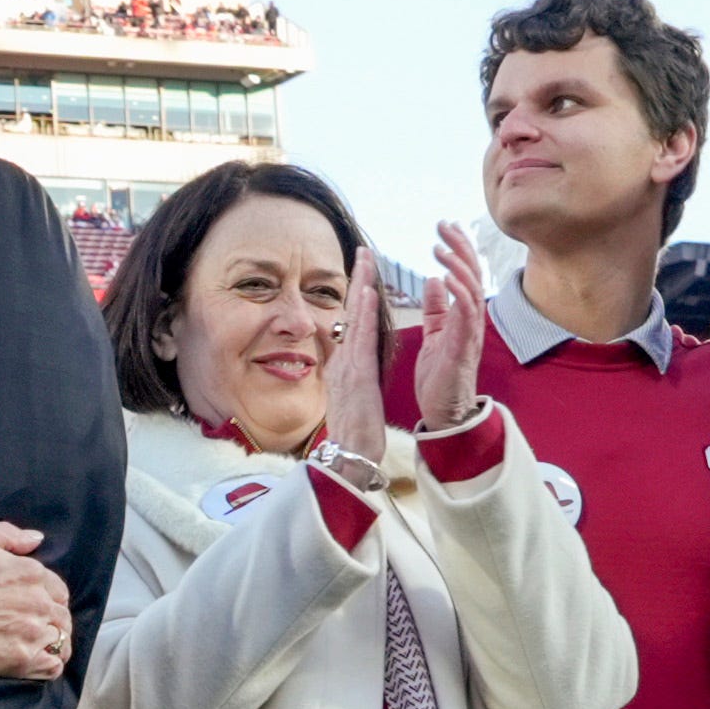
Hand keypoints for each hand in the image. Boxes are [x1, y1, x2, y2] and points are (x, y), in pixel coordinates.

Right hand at [0, 522, 67, 677]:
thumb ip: (8, 535)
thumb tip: (37, 539)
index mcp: (30, 573)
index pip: (57, 588)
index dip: (48, 596)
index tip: (36, 604)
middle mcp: (37, 602)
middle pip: (61, 614)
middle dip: (53, 620)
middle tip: (36, 626)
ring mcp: (32, 633)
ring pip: (60, 639)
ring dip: (52, 642)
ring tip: (38, 645)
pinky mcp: (22, 661)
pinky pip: (53, 666)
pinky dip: (51, 664)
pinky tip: (40, 662)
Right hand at [321, 256, 391, 475]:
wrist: (349, 457)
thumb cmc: (355, 435)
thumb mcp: (355, 401)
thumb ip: (354, 380)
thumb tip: (353, 368)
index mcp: (344, 368)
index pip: (352, 324)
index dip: (357, 297)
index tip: (363, 274)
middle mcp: (342, 362)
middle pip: (350, 313)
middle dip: (357, 281)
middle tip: (363, 252)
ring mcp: (347, 367)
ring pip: (354, 319)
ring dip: (360, 287)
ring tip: (366, 259)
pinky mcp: (357, 376)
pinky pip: (360, 339)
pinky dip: (363, 315)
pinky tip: (367, 293)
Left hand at [410, 222, 491, 435]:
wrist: (443, 412)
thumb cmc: (439, 375)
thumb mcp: (435, 333)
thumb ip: (436, 307)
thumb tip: (433, 279)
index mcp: (463, 314)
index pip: (463, 272)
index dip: (456, 247)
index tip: (444, 227)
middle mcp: (471, 318)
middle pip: (472, 272)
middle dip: (459, 245)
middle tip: (444, 224)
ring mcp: (470, 331)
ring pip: (470, 288)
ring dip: (456, 264)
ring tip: (440, 247)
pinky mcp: (463, 345)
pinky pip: (465, 312)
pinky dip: (457, 291)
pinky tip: (445, 275)